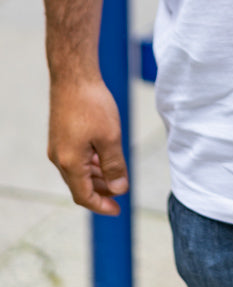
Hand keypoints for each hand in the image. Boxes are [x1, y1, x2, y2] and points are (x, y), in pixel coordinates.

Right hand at [48, 78, 128, 215]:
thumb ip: (114, 166)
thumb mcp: (110, 137)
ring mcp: (58, 146)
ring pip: (78, 172)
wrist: (74, 76)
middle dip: (101, 191)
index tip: (117, 210)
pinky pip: (75, 158)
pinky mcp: (60, 135)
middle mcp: (59, 158)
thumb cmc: (92, 104)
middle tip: (120, 191)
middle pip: (80, 185)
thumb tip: (118, 189)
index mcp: (70, 163)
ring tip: (116, 175)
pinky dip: (90, 163)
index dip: (101, 205)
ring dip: (96, 177)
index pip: (84, 196)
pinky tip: (104, 157)